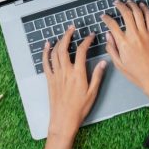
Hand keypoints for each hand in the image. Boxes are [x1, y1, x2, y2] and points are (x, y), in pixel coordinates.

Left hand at [42, 25, 106, 148]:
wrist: (63, 121)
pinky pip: (45, 63)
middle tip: (73, 28)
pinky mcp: (49, 80)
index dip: (86, 41)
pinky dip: (45, 53)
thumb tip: (103, 62)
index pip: (81, 51)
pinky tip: (47, 45)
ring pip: (55, 53)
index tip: (91, 35)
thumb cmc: (79, 108)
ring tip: (64, 33)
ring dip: (58, 41)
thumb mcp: (93, 93)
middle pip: (64, 48)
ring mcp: (56, 75)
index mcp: (78, 74)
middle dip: (68, 35)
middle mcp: (65, 72)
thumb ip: (97, 76)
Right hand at [102, 0, 148, 108]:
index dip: (107, 18)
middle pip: (126, 14)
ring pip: (138, 13)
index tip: (104, 16)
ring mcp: (145, 34)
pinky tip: (141, 6)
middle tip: (116, 3)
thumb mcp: (118, 64)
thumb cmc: (136, 73)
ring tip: (128, 2)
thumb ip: (111, 48)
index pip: (112, 25)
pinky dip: (145, 9)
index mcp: (123, 44)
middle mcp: (134, 36)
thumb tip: (108, 35)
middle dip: (120, 6)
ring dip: (132, 5)